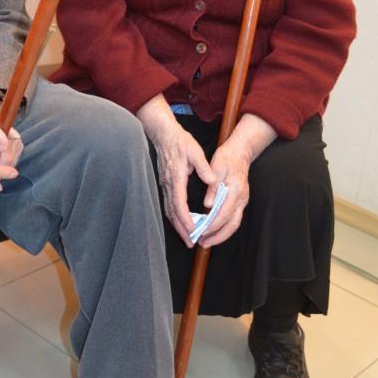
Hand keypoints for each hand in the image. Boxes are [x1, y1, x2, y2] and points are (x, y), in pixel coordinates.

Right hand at [137, 95, 216, 246]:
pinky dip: (174, 216)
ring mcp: (164, 185)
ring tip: (186, 237)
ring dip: (177, 225)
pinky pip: (168, 204)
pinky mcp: (165, 184)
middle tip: (189, 242)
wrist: (164, 134)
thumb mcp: (195, 151)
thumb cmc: (180, 142)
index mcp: (176, 177)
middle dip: (180, 228)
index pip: (179, 202)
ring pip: (169, 210)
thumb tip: (213, 180)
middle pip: (172, 211)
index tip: (192, 229)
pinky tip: (180, 222)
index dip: (185, 218)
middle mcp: (168, 184)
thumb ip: (204, 167)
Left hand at [199, 114, 275, 247]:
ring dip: (221, 235)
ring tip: (206, 241)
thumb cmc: (226, 158)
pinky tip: (213, 231)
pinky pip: (233, 219)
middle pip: (232, 224)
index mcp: (236, 189)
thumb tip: (208, 205)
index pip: (224, 213)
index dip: (213, 224)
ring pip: (234, 224)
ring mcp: (243, 201)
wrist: (240, 152)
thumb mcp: (216, 167)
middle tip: (203, 243)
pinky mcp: (240, 201)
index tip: (201, 231)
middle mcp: (242, 198)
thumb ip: (213, 187)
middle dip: (217, 236)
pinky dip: (224, 228)